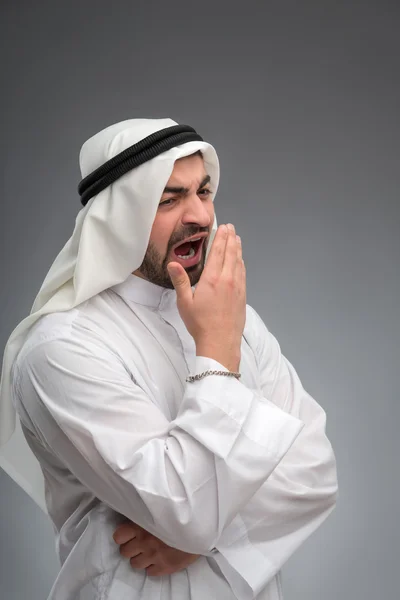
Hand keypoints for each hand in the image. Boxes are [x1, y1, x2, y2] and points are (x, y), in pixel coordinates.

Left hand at [113, 520, 200, 576]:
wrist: (200, 525)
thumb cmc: (181, 513)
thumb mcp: (160, 508)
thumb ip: (146, 513)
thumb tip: (135, 513)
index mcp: (141, 524)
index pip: (118, 536)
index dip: (123, 536)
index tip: (130, 534)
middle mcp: (145, 541)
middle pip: (125, 552)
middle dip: (131, 547)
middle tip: (140, 543)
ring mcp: (154, 556)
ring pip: (135, 564)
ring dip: (140, 558)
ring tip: (149, 551)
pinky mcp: (165, 567)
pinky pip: (149, 572)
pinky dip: (152, 567)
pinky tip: (158, 558)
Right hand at [167, 223, 245, 369]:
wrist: (220, 342)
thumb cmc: (201, 324)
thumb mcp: (184, 302)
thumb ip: (180, 281)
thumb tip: (172, 264)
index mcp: (212, 279)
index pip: (218, 252)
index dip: (220, 237)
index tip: (223, 227)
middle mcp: (227, 279)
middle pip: (231, 253)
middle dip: (230, 238)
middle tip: (230, 228)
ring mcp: (237, 287)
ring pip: (239, 262)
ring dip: (238, 249)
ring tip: (237, 239)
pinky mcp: (242, 296)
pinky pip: (243, 274)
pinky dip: (241, 263)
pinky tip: (240, 261)